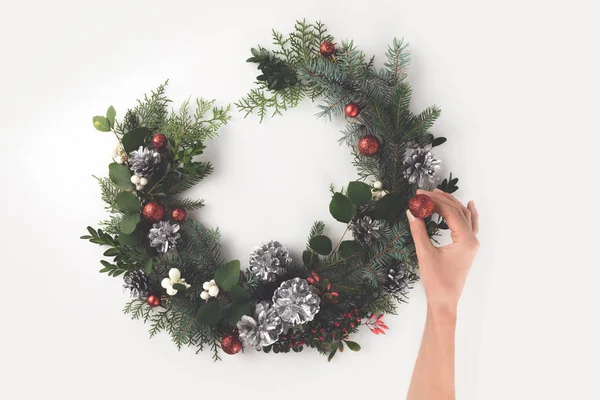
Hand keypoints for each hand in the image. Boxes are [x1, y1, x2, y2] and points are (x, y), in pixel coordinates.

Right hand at [406, 189, 478, 315]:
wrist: (444, 301)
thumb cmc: (436, 281)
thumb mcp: (425, 254)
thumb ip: (419, 231)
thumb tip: (411, 211)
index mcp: (466, 240)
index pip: (450, 213)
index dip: (433, 202)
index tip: (418, 196)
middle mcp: (472, 240)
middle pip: (458, 212)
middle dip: (441, 200)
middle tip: (423, 193)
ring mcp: (471, 244)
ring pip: (465, 217)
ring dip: (452, 204)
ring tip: (438, 194)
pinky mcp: (467, 249)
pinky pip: (471, 226)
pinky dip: (469, 214)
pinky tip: (469, 204)